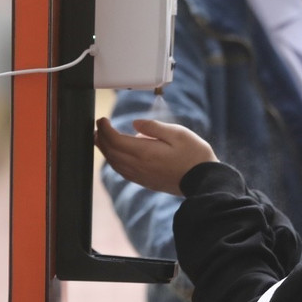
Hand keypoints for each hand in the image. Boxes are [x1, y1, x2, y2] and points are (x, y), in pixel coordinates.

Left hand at [95, 117, 218, 195]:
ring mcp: (141, 176)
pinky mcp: (146, 181)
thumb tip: (135, 124)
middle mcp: (139, 166)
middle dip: (101, 138)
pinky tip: (117, 156)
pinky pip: (123, 171)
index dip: (105, 129)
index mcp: (145, 152)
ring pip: (115, 163)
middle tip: (98, 127)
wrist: (203, 180)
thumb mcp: (178, 133)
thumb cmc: (194, 155)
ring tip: (101, 139)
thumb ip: (154, 128)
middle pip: (111, 152)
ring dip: (105, 151)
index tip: (102, 119)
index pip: (115, 140)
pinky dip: (115, 161)